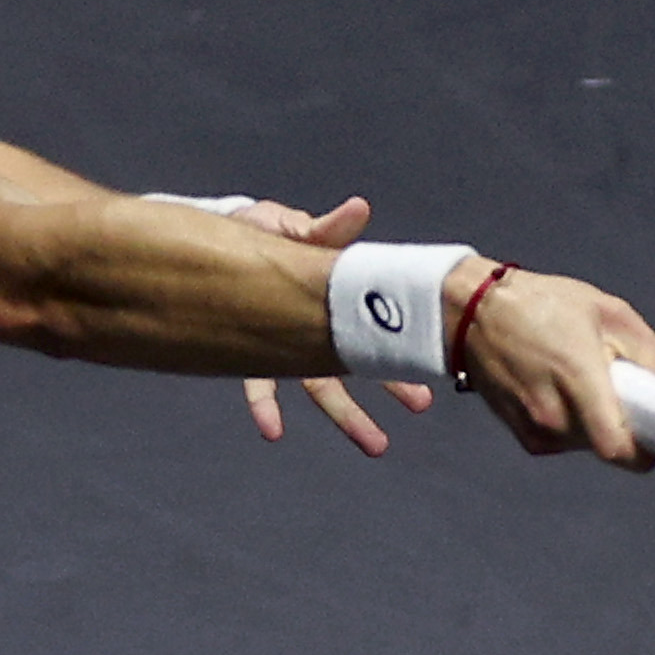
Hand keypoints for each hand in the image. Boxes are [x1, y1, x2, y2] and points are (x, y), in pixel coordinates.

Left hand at [199, 194, 441, 454]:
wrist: (222, 247)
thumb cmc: (266, 235)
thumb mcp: (295, 228)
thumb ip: (325, 229)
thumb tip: (358, 209)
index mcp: (335, 300)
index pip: (378, 320)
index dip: (404, 338)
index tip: (431, 358)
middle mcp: (319, 330)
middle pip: (363, 360)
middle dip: (394, 384)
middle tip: (422, 401)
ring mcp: (289, 346)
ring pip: (325, 387)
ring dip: (350, 416)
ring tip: (375, 445)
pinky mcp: (251, 353)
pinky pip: (260, 386)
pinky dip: (266, 408)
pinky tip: (273, 432)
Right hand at [447, 264, 654, 466]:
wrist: (476, 313)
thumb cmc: (542, 305)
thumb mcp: (611, 311)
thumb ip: (651, 354)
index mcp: (578, 378)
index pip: (619, 448)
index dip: (647, 451)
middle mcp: (553, 416)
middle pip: (611, 446)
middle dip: (624, 421)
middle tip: (618, 385)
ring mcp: (537, 431)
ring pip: (591, 444)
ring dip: (599, 421)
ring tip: (583, 381)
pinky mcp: (527, 438)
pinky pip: (569, 442)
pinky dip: (577, 422)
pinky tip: (563, 389)